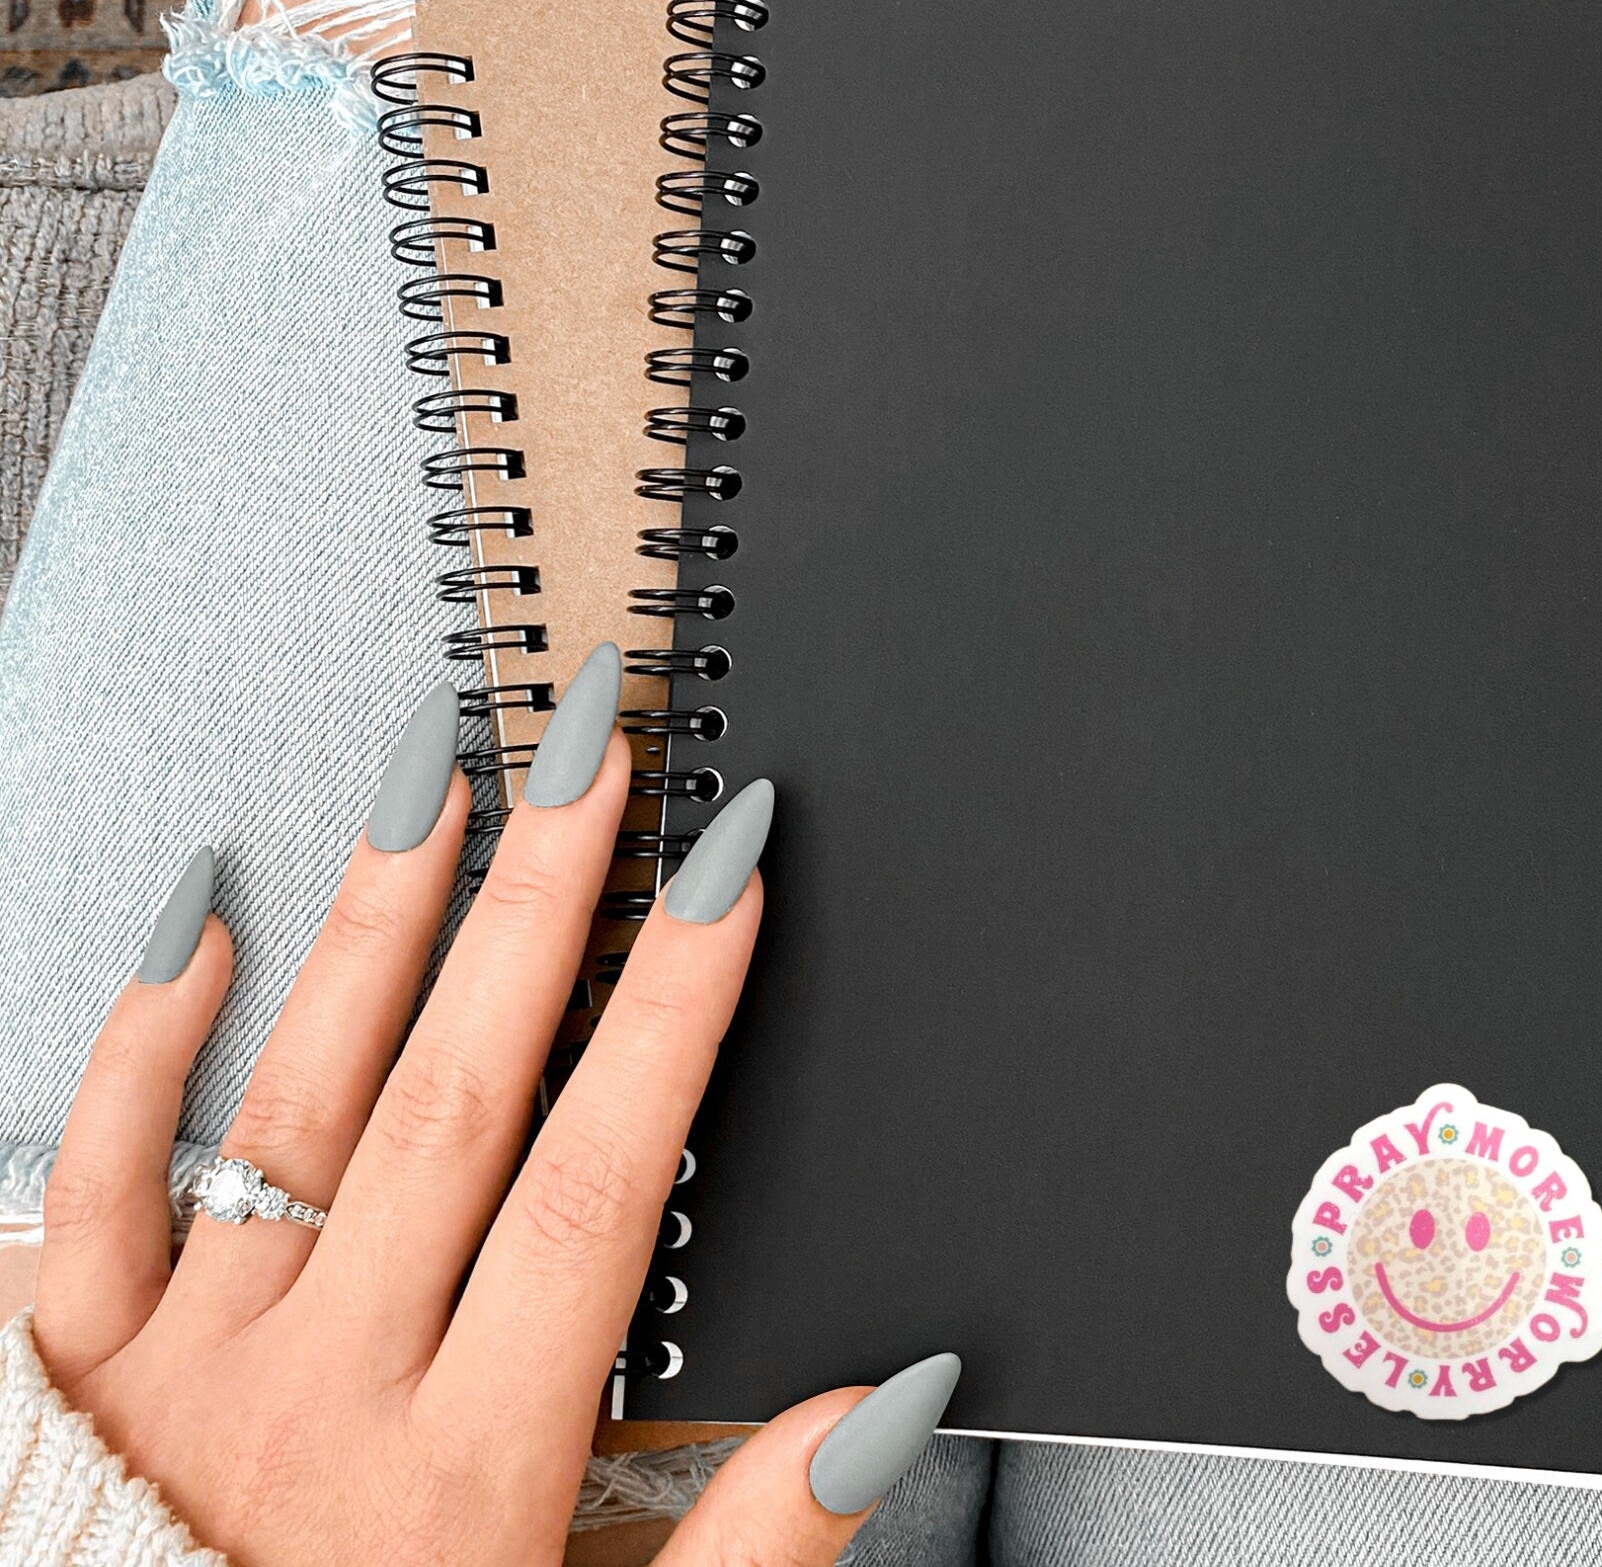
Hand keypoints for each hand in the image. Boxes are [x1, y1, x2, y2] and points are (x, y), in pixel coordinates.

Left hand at [32, 646, 957, 1565]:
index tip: (728, 879)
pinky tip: (203, 924)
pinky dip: (141, 1049)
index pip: (598, 1188)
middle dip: (542, 909)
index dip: (675, 1018)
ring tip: (442, 777)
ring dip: (381, 926)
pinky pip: (94, 1188)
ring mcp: (192, 1367)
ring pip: (297, 1106)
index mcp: (465, 1471)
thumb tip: (879, 1410)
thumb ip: (754, 1551)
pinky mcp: (79, 1370)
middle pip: (457, 1101)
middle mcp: (324, 1391)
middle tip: (594, 757)